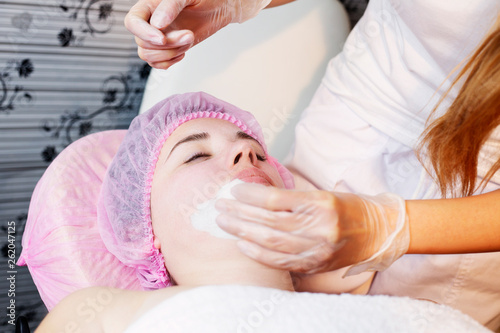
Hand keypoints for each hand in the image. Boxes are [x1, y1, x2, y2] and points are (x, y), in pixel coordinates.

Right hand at [124, 0, 271, 68]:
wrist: (219, 8)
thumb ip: (171, 6)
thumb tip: (157, 24)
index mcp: (150, 6)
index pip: (132, 22)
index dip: (144, 33)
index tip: (162, 38)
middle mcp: (150, 22)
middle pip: (143, 43)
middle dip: (168, 44)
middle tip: (189, 35)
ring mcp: (158, 37)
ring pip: (149, 56)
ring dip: (171, 53)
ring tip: (189, 39)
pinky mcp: (167, 50)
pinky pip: (157, 64)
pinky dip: (170, 62)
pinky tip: (183, 51)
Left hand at [215, 183, 409, 273]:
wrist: (380, 231)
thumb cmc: (349, 207)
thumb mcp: (322, 193)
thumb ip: (291, 197)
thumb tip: (255, 196)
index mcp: (320, 202)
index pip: (275, 199)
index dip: (250, 195)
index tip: (234, 190)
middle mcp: (319, 226)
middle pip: (268, 221)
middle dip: (239, 213)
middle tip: (219, 206)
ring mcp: (318, 249)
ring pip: (271, 242)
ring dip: (243, 232)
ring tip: (224, 223)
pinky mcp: (317, 264)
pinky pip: (282, 262)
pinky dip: (259, 254)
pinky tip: (242, 244)